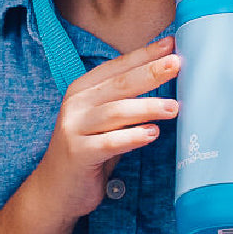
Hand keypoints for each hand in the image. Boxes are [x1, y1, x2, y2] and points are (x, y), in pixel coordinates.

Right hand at [29, 36, 179, 221]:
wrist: (55, 189)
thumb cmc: (88, 150)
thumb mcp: (102, 120)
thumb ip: (124, 100)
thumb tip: (162, 77)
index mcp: (82, 89)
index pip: (117, 67)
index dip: (144, 54)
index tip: (171, 44)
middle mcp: (76, 104)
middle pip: (118, 84)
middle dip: (150, 72)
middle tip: (177, 63)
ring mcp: (75, 128)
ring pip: (116, 111)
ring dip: (147, 107)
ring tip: (174, 108)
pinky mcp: (79, 153)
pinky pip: (109, 143)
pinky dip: (132, 137)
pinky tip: (151, 134)